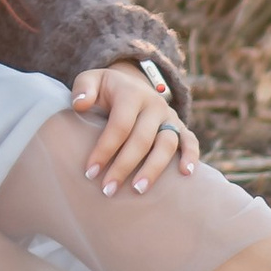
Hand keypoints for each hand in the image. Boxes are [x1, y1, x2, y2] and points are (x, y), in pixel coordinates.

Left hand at [70, 62, 196, 196]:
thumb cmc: (105, 90)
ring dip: (153, 169)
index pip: (120, 125)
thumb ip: (83, 88)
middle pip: (142, 139)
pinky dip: (191, 156)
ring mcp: (169, 116)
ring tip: (138, 190)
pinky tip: (185, 174)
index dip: (105, 149)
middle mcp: (154, 104)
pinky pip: (190, 141)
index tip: (90, 172)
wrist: (131, 83)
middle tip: (108, 190)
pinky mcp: (180, 126)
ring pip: (167, 144)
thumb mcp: (91, 80)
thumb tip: (80, 104)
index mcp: (131, 93)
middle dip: (124, 166)